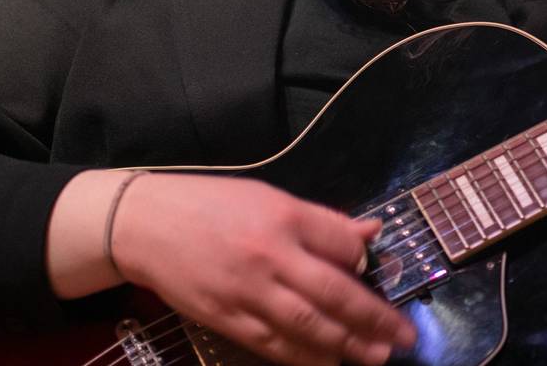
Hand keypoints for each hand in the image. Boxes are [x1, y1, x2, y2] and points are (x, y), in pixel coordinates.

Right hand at [110, 174, 414, 365]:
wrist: (142, 225)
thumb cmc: (210, 205)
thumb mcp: (269, 197)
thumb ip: (322, 221)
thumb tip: (372, 231)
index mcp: (284, 218)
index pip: (344, 246)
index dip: (369, 263)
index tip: (385, 275)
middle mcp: (270, 256)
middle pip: (334, 294)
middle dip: (374, 319)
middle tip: (403, 338)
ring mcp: (247, 292)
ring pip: (307, 327)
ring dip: (347, 346)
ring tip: (376, 356)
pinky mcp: (226, 319)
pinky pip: (273, 345)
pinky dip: (303, 357)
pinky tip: (327, 363)